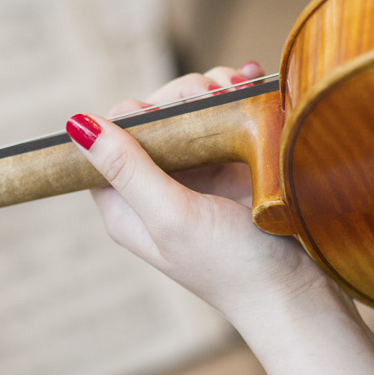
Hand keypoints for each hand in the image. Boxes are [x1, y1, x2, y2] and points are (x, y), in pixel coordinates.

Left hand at [65, 63, 350, 328]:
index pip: (107, 139)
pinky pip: (223, 117)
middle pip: (151, 116)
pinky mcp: (231, 167)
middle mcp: (155, 188)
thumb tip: (76, 124)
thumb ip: (128, 170)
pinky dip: (235, 96)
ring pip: (188, 111)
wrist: (297, 292)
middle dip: (180, 97)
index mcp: (126, 206)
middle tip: (213, 97)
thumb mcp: (173, 217)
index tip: (171, 116)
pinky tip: (250, 82)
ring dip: (211, 91)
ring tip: (236, 91)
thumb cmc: (233, 267)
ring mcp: (196, 176)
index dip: (135, 115)